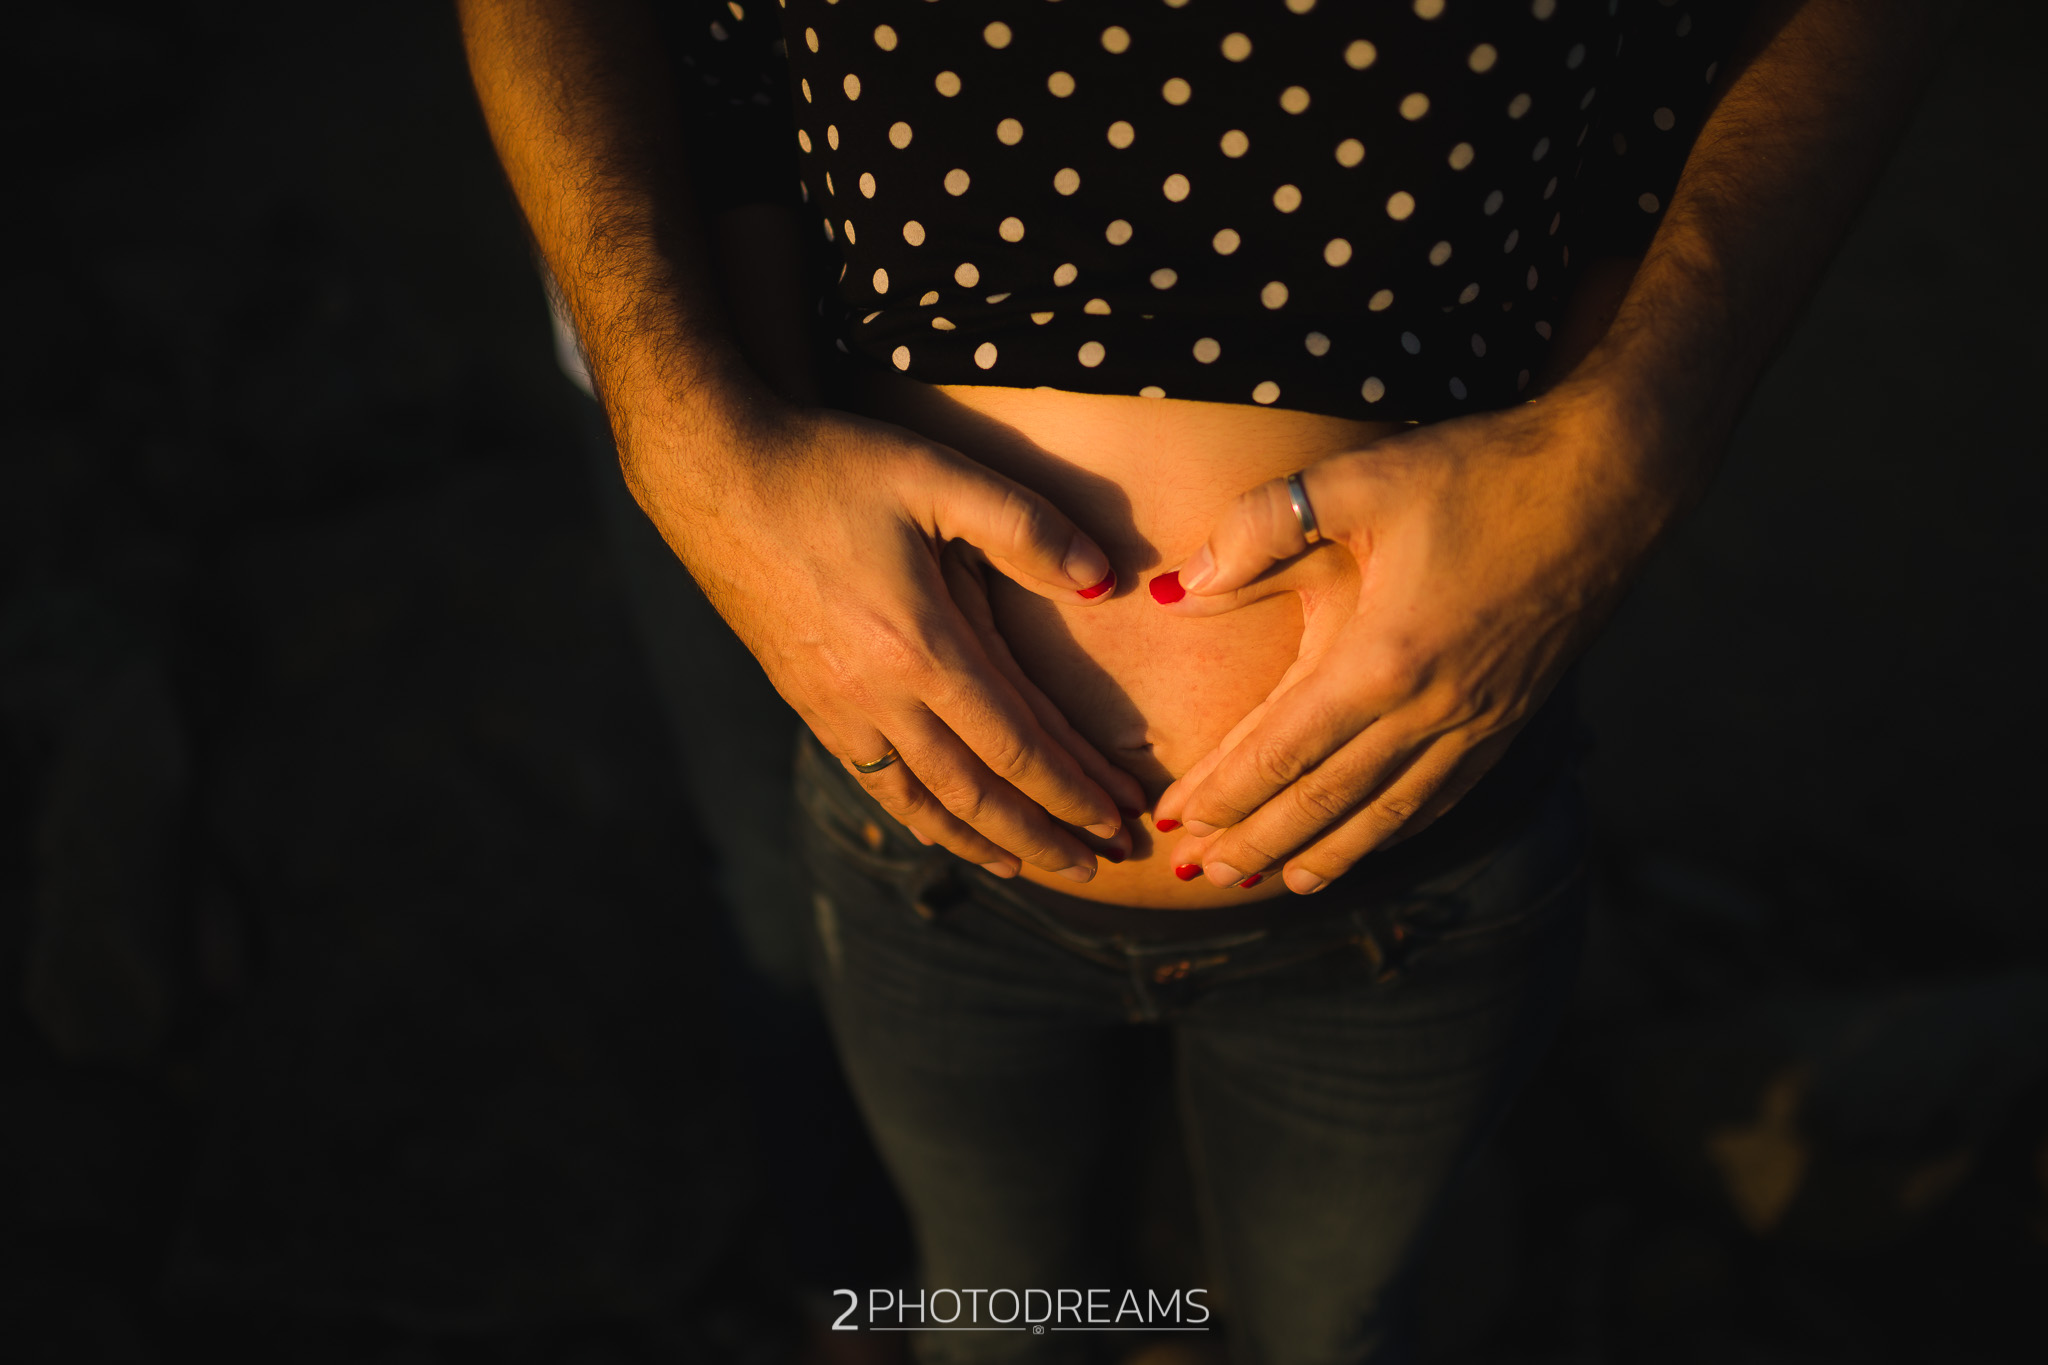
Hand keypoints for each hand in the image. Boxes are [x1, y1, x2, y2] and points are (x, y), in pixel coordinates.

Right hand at [629, 401, 1144, 881]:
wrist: (712, 474)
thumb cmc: (829, 468)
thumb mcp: (937, 475)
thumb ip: (1026, 526)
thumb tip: (1101, 580)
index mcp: (920, 648)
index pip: (1015, 745)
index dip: (1070, 790)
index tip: (1113, 819)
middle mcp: (877, 696)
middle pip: (975, 793)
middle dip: (1041, 836)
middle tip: (1095, 868)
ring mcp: (836, 706)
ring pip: (921, 802)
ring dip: (983, 842)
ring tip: (1029, 868)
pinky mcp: (806, 701)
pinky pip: (872, 781)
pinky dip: (916, 817)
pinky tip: (940, 832)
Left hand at [1148, 389, 1665, 892]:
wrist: (1609, 481)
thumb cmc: (1477, 471)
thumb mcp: (1355, 481)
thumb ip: (1259, 531)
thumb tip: (1182, 588)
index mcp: (1382, 659)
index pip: (1280, 751)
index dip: (1222, 792)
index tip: (1174, 822)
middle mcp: (1432, 711)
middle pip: (1323, 801)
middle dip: (1256, 841)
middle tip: (1201, 873)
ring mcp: (1478, 723)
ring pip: (1385, 815)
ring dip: (1321, 852)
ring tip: (1270, 882)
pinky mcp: (1511, 719)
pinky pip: (1442, 798)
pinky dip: (1394, 831)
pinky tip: (1369, 843)